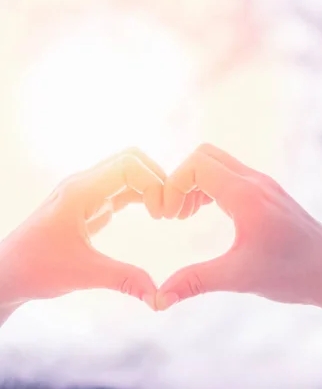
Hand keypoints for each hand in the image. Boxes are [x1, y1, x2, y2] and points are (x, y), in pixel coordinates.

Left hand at [0, 148, 169, 308]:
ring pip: (128, 171)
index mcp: (80, 192)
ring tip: (164, 212)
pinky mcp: (89, 204)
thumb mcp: (84, 274)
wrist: (7, 274)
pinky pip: (122, 187)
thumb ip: (125, 280)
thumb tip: (160, 297)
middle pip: (131, 160)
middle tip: (168, 209)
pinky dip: (141, 194)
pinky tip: (152, 213)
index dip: (153, 182)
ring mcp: (86, 192)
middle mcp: (83, 184)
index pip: (129, 165)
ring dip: (150, 185)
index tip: (162, 214)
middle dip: (157, 178)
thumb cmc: (36, 269)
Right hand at [156, 144, 321, 311]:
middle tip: (175, 214)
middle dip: (181, 179)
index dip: (172, 186)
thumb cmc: (293, 273)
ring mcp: (266, 186)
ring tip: (186, 215)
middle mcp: (257, 182)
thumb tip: (157, 299)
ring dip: (196, 182)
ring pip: (220, 164)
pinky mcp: (271, 194)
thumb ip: (196, 282)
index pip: (196, 165)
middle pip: (205, 156)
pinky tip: (209, 213)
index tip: (168, 217)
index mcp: (247, 196)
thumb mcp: (240, 278)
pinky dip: (213, 187)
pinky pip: (233, 176)